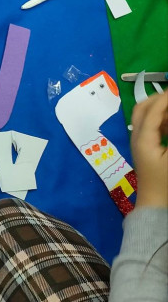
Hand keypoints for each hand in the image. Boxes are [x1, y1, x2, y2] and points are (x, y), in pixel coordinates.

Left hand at [131, 92, 167, 207]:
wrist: (155, 203)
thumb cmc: (166, 181)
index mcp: (143, 138)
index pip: (153, 110)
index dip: (166, 98)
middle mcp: (136, 137)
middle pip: (142, 108)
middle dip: (159, 98)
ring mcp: (138, 142)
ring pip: (145, 116)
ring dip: (160, 109)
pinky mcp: (144, 147)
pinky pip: (149, 126)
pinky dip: (160, 119)